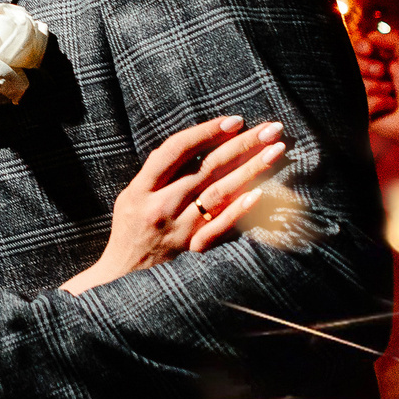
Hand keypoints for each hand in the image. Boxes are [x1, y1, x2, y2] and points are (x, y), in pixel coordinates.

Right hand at [70, 118, 284, 291]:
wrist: (122, 278)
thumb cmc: (129, 231)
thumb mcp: (130, 196)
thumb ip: (158, 173)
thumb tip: (199, 143)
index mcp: (141, 189)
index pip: (177, 150)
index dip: (206, 132)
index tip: (235, 120)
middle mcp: (160, 207)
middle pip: (207, 168)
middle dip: (242, 144)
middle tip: (272, 128)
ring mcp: (178, 230)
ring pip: (219, 193)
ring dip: (251, 170)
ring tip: (276, 150)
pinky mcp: (191, 250)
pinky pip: (219, 228)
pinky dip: (240, 210)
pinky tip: (260, 192)